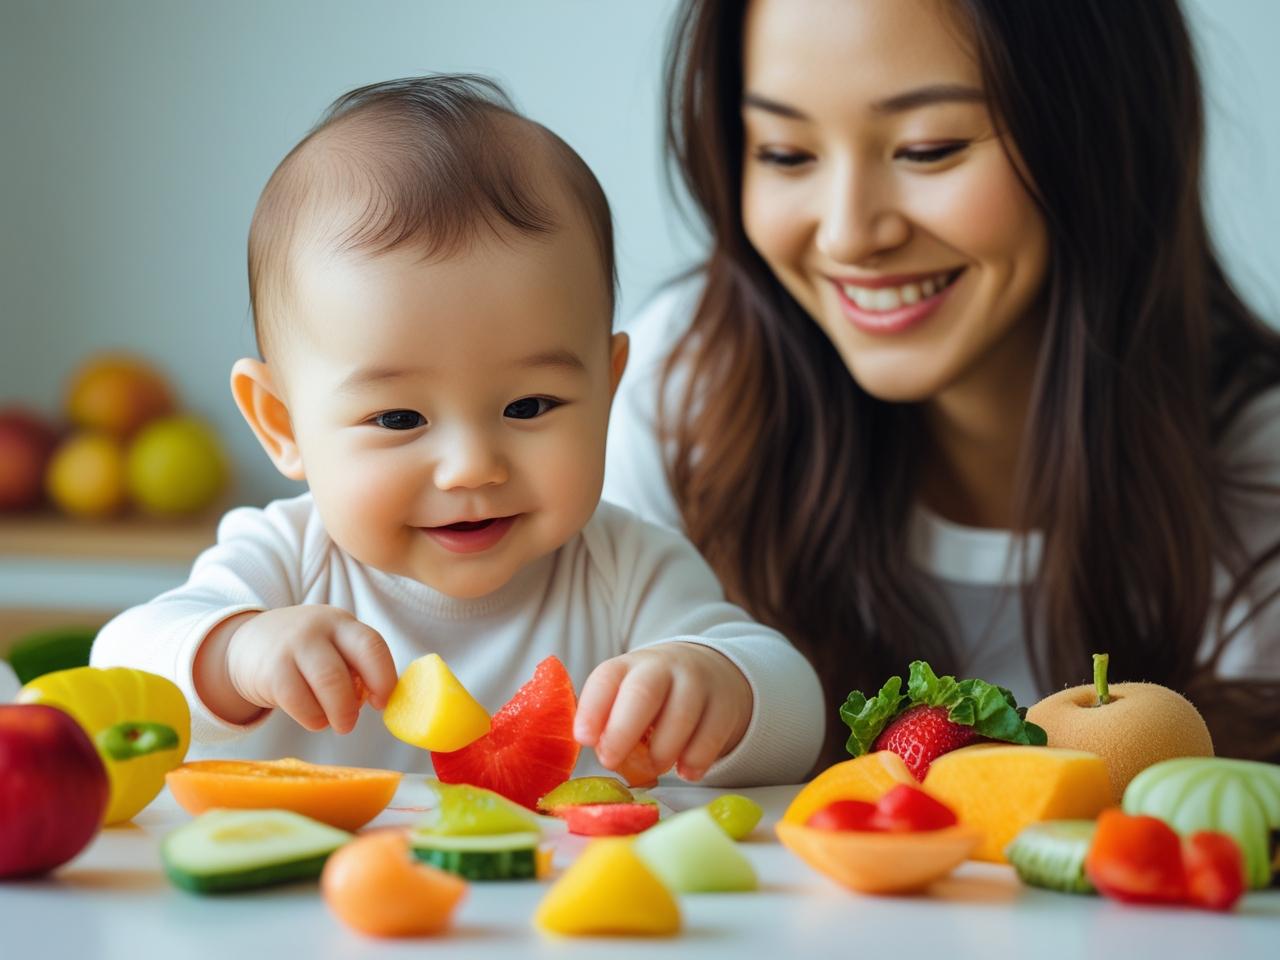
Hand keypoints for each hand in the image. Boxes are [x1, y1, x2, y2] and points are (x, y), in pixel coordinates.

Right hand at [202, 605, 396, 733]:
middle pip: (349, 665)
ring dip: (338, 712)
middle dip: (356, 701)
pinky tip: (314, 719)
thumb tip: (376, 699)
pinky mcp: (271, 669)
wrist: (249, 642)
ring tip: (338, 724)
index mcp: (343, 624)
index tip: (383, 702)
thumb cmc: (305, 653)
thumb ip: (355, 666)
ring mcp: (293, 646)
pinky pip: (298, 700)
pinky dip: (312, 717)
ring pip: (327, 683)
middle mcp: (319, 629)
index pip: (373, 645)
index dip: (384, 678)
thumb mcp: (331, 647)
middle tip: (354, 721)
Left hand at [574, 642, 752, 781]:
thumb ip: (608, 720)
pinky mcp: (724, 706)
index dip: (592, 709)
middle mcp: (662, 668)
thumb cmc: (654, 695)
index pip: (606, 678)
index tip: (584, 739)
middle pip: (642, 693)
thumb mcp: (626, 695)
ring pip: (680, 718)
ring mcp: (697, 684)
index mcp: (628, 665)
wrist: (710, 672)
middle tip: (611, 761)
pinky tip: (685, 769)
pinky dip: (694, 762)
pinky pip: (709, 739)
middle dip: (622, 732)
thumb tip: (595, 748)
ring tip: (654, 766)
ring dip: (661, 754)